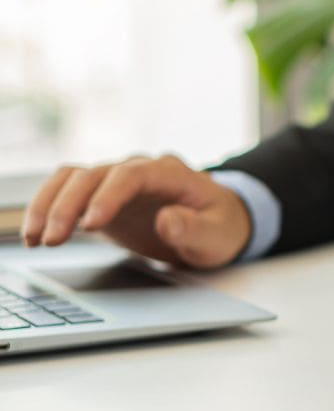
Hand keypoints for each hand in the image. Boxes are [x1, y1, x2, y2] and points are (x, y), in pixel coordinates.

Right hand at [21, 155, 250, 267]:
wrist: (218, 223)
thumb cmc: (221, 227)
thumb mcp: (218, 235)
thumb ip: (195, 229)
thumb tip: (168, 220)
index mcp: (171, 174)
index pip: (133, 175)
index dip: (109, 196)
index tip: (91, 224)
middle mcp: (140, 170)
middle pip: (96, 175)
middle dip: (69, 205)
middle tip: (53, 239)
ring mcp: (119, 181)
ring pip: (75, 179)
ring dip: (51, 205)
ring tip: (36, 238)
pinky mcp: (104, 198)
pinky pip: (69, 192)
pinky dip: (49, 208)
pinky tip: (37, 234)